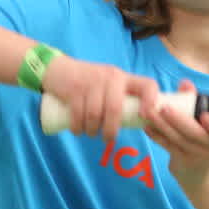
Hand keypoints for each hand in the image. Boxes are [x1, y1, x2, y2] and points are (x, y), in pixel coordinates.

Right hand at [39, 56, 160, 144]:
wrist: (58, 69)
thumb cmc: (88, 83)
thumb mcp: (108, 84)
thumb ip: (119, 98)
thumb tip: (133, 123)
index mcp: (123, 78)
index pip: (147, 85)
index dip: (151, 101)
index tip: (144, 116)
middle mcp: (111, 77)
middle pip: (115, 109)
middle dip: (111, 130)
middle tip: (107, 139)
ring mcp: (92, 82)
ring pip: (95, 114)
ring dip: (92, 130)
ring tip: (90, 133)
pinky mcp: (74, 88)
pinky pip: (78, 114)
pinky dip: (78, 127)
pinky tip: (78, 130)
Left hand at [144, 79, 208, 190]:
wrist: (198, 163)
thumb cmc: (204, 130)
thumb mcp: (205, 115)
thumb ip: (195, 98)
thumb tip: (185, 83)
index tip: (205, 116)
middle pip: (196, 135)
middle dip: (179, 121)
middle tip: (164, 107)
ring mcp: (197, 155)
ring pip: (178, 139)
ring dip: (162, 125)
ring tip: (150, 112)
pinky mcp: (182, 161)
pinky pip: (168, 146)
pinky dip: (157, 136)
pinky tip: (147, 126)